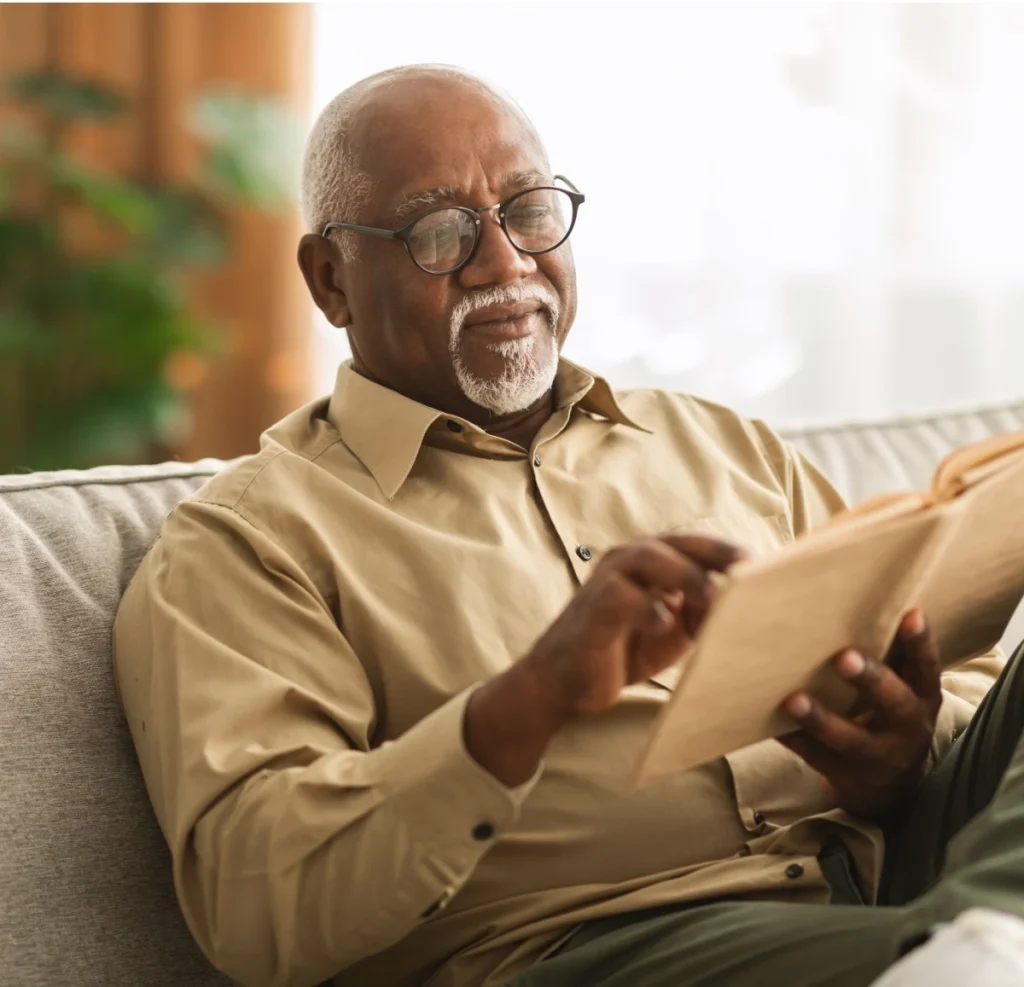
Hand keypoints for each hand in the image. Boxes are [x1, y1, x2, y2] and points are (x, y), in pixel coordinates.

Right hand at [521, 533, 746, 717]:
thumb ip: (702, 611)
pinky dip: (647, 609)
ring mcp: (608, 580)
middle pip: (678, 543)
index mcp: (652, 560)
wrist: (566, 680)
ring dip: (685, 576)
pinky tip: (664, 625)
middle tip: (750, 571)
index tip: (768, 565)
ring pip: (649, 559)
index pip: (696, 544)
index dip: (730, 551)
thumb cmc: (623, 648)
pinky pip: (621, 598)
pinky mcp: (593, 607)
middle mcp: (629, 560)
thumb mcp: (674, 629)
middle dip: (716, 555)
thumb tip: (748, 606)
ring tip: (713, 599)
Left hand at [778, 609, 941, 819]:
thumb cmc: (886, 713)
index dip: (920, 642)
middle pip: (894, 702)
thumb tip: (850, 596)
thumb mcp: (901, 687)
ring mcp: (878, 756)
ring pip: (850, 739)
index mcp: (922, 697)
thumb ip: (887, 654)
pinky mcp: (846, 775)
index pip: (926, 667)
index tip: (911, 614)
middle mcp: (907, 727)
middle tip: (843, 657)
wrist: (888, 785)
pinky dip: (794, 739)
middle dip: (870, 679)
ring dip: (821, 719)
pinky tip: (771, 723)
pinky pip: (816, 757)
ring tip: (794, 699)